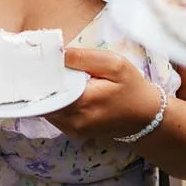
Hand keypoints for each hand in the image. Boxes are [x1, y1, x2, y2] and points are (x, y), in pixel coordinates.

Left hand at [46, 48, 163, 139]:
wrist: (146, 116)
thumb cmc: (132, 88)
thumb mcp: (114, 64)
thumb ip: (83, 57)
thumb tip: (57, 54)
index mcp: (82, 103)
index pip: (47, 88)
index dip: (40, 73)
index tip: (39, 58)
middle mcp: (72, 121)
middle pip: (43, 99)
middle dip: (41, 81)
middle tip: (43, 63)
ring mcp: (71, 129)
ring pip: (46, 108)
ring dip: (47, 91)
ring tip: (53, 74)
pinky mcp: (72, 131)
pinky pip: (53, 114)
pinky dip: (54, 100)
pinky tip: (61, 88)